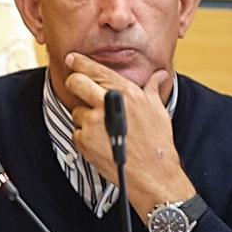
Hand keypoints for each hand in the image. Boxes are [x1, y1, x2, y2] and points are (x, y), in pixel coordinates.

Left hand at [64, 53, 195, 220]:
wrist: (152, 173)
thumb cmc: (157, 142)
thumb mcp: (157, 110)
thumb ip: (151, 88)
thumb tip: (159, 74)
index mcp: (126, 92)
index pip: (96, 70)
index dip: (80, 62)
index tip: (72, 58)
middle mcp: (107, 103)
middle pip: (75, 82)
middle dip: (74, 82)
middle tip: (79, 88)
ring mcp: (93, 122)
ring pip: (76, 109)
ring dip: (85, 116)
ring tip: (104, 129)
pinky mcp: (83, 139)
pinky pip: (76, 131)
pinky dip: (85, 135)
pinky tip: (101, 142)